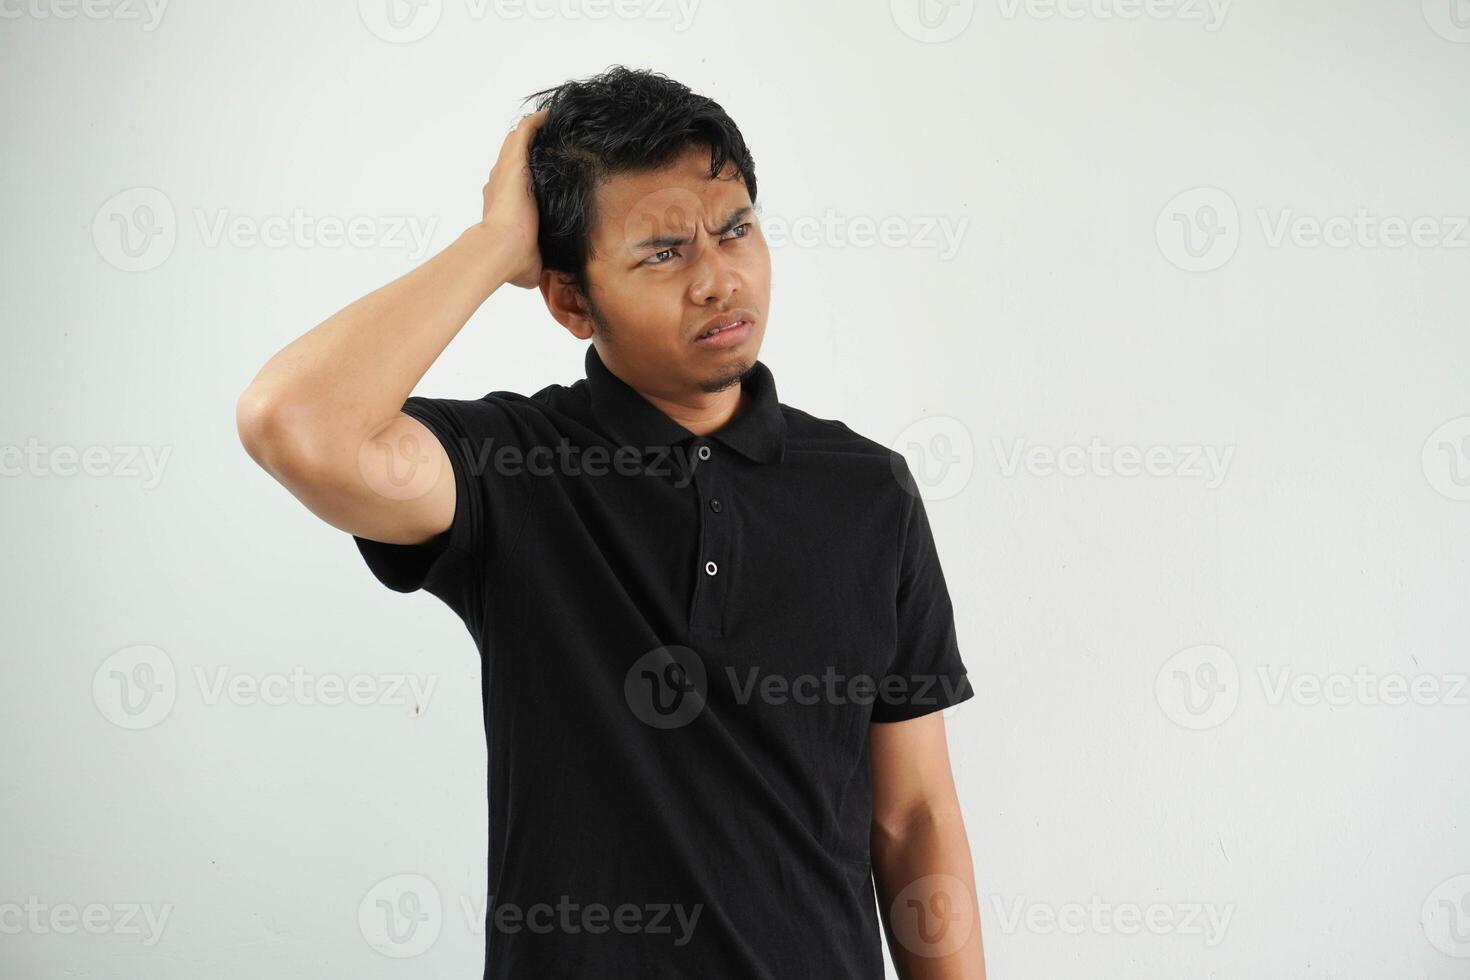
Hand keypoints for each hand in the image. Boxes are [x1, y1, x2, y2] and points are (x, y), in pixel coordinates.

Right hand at [480, 108, 548, 288]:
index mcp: (500, 206)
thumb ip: (537, 262)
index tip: (537, 182)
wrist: (500, 248)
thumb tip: (548, 276)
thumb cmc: (511, 261)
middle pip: (511, 161)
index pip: (511, 188)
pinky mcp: (514, 162)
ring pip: (516, 143)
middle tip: (547, 146)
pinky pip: (525, 132)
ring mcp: (505, 171)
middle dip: (527, 153)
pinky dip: (537, 122)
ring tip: (550, 125)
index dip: (524, 183)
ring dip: (531, 133)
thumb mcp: (529, 263)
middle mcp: (498, 184)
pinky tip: (550, 115)